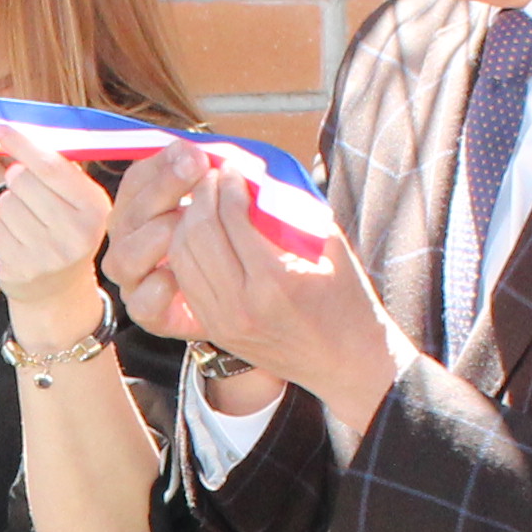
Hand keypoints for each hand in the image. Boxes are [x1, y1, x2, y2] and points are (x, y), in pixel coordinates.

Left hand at [0, 129, 117, 354]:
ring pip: (5, 201)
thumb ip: (57, 168)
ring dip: (5, 201)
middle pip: (23, 181)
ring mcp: (48, 254)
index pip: (52, 166)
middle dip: (16, 177)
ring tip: (21, 215)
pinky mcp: (21, 268)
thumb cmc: (64, 230)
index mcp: (95, 208)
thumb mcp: (77, 200)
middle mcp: (77, 233)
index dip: (22, 143)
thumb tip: (17, 134)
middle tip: (25, 190)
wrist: (57, 289)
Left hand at [112, 157, 399, 440]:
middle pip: (199, 233)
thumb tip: (259, 176)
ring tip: (203, 201)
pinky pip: (186, 280)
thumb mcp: (330, 248)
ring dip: (188, 220)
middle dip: (202, 196)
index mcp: (275, 280)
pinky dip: (186, 250)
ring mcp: (223, 320)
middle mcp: (242, 303)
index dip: (228, 184)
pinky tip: (199, 232)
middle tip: (212, 177)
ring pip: (183, 256)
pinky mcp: (215, 329)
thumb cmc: (347, 301)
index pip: (232, 217)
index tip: (233, 167)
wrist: (346, 363)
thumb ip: (294, 210)